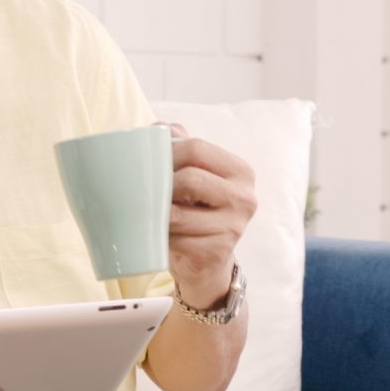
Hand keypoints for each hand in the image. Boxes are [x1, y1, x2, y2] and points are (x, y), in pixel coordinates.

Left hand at [164, 124, 255, 308]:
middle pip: (190, 179)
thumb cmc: (196, 211)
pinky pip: (178, 240)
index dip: (167, 153)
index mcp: (240, 171)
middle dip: (161, 184)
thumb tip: (159, 128)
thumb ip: (181, 147)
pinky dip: (161, 238)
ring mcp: (234, 227)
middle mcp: (245, 198)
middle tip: (144, 190)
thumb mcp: (194, 176)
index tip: (148, 162)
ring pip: (179, 214)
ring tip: (147, 213)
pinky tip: (157, 235)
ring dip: (156, 214)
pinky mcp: (218, 252)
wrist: (206, 262)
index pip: (198, 148)